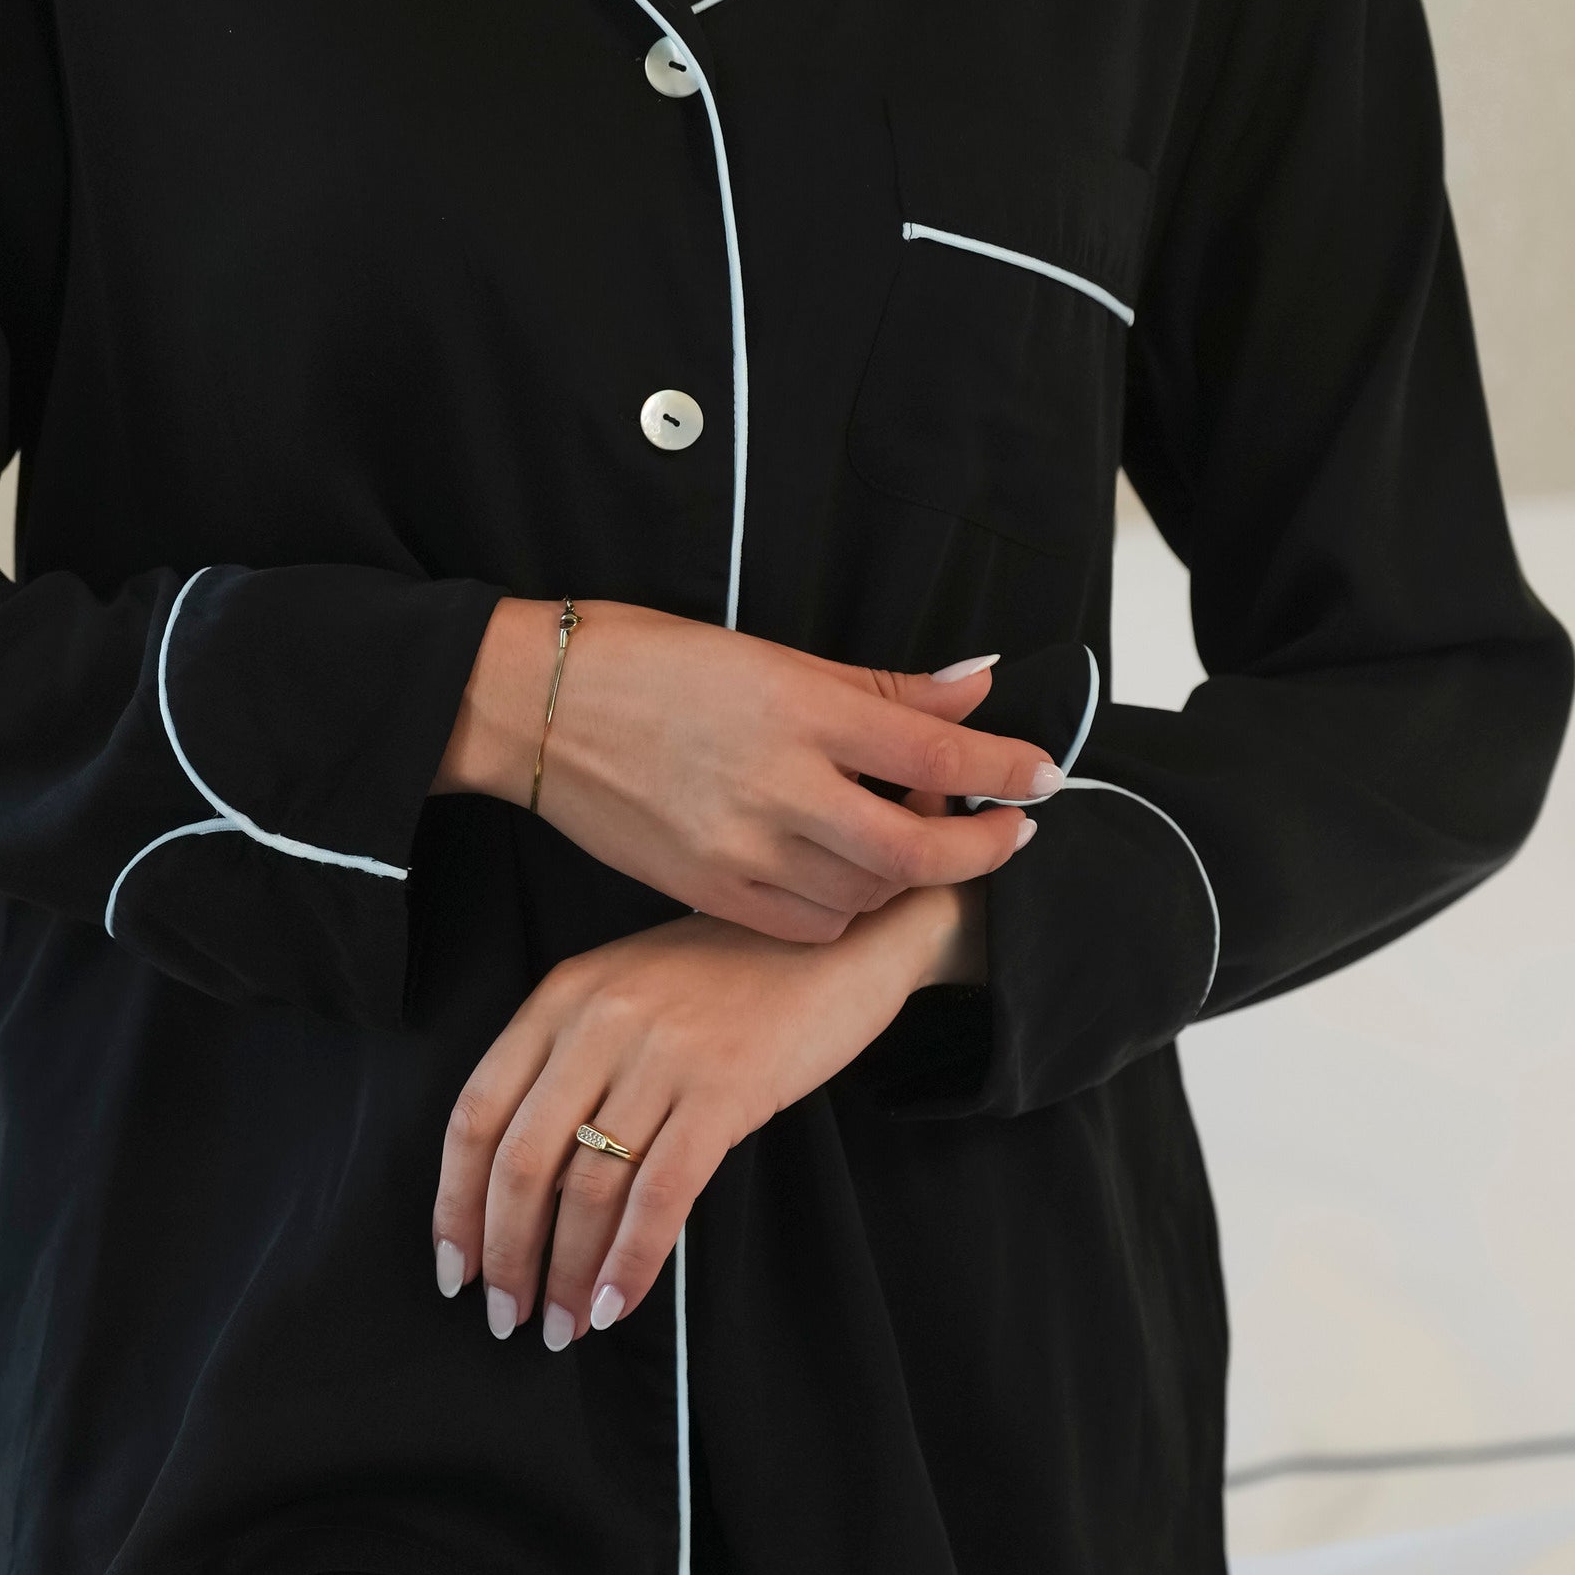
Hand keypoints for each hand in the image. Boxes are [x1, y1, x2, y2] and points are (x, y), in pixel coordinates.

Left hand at [431, 885, 1001, 1343]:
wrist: (843, 936)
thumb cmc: (734, 976)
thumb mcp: (630, 991)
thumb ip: (572, 1062)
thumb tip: (527, 1187)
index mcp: (560, 997)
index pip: (474, 1114)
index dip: (454, 1203)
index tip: (454, 1266)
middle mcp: (598, 1022)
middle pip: (521, 1161)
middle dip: (505, 1254)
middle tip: (506, 1316)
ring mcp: (661, 1055)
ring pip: (588, 1188)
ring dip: (567, 1273)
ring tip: (564, 1325)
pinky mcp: (724, 1090)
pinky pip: (661, 1195)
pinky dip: (632, 1262)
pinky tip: (618, 1303)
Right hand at [434, 598, 1057, 942]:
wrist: (532, 706)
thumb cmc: (645, 659)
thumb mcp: (769, 653)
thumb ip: (877, 687)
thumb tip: (973, 692)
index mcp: (797, 708)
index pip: (937, 757)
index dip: (1007, 770)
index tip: (1042, 773)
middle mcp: (777, 786)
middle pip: (915, 851)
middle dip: (981, 848)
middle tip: (1009, 830)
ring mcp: (740, 848)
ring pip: (866, 893)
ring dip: (909, 874)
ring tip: (913, 838)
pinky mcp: (708, 890)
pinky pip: (808, 922)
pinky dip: (848, 904)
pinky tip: (848, 873)